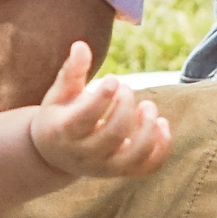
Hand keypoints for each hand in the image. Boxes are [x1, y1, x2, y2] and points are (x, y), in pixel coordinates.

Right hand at [26, 48, 173, 180]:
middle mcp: (84, 154)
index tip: (114, 79)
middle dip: (126, 106)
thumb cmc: (59, 114)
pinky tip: (162, 124)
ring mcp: (104, 167)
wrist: (54, 153)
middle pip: (113, 134)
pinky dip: (161, 147)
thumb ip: (72, 71)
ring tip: (149, 107)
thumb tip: (81, 45)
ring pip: (134, 156)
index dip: (103, 97)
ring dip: (148, 130)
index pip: (85, 118)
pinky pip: (148, 166)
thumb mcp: (59, 93)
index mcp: (63, 132)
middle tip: (127, 88)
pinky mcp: (121, 172)